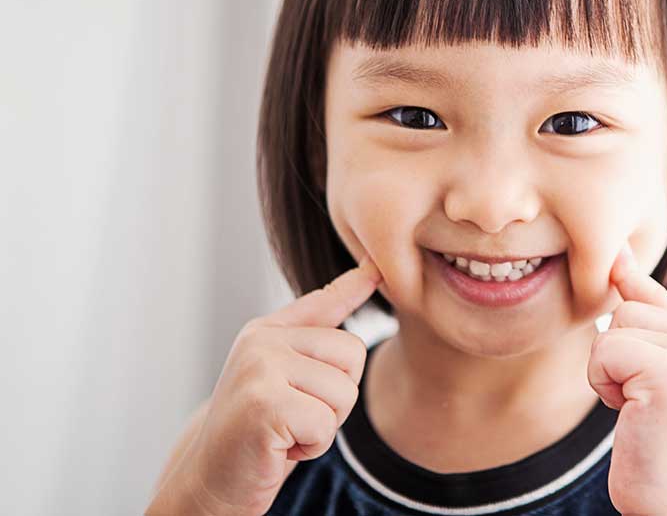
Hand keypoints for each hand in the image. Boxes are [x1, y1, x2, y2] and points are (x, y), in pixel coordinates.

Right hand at [151, 254, 382, 515]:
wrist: (210, 482)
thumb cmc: (256, 432)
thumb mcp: (282, 378)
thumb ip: (315, 337)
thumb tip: (365, 279)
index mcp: (267, 331)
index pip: (325, 300)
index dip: (357, 283)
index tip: (376, 265)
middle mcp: (261, 341)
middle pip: (353, 354)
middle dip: (338, 398)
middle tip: (296, 416)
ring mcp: (260, 369)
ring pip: (344, 392)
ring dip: (323, 426)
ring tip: (286, 431)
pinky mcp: (264, 404)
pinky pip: (326, 423)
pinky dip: (312, 445)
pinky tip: (280, 447)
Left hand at [588, 242, 666, 515]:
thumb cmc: (655, 453)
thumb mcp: (652, 383)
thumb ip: (643, 331)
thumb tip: (618, 264)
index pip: (659, 299)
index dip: (632, 283)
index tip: (617, 256)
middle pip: (628, 310)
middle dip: (616, 356)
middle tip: (638, 405)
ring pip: (615, 328)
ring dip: (608, 371)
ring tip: (637, 411)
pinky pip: (606, 349)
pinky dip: (604, 382)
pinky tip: (630, 415)